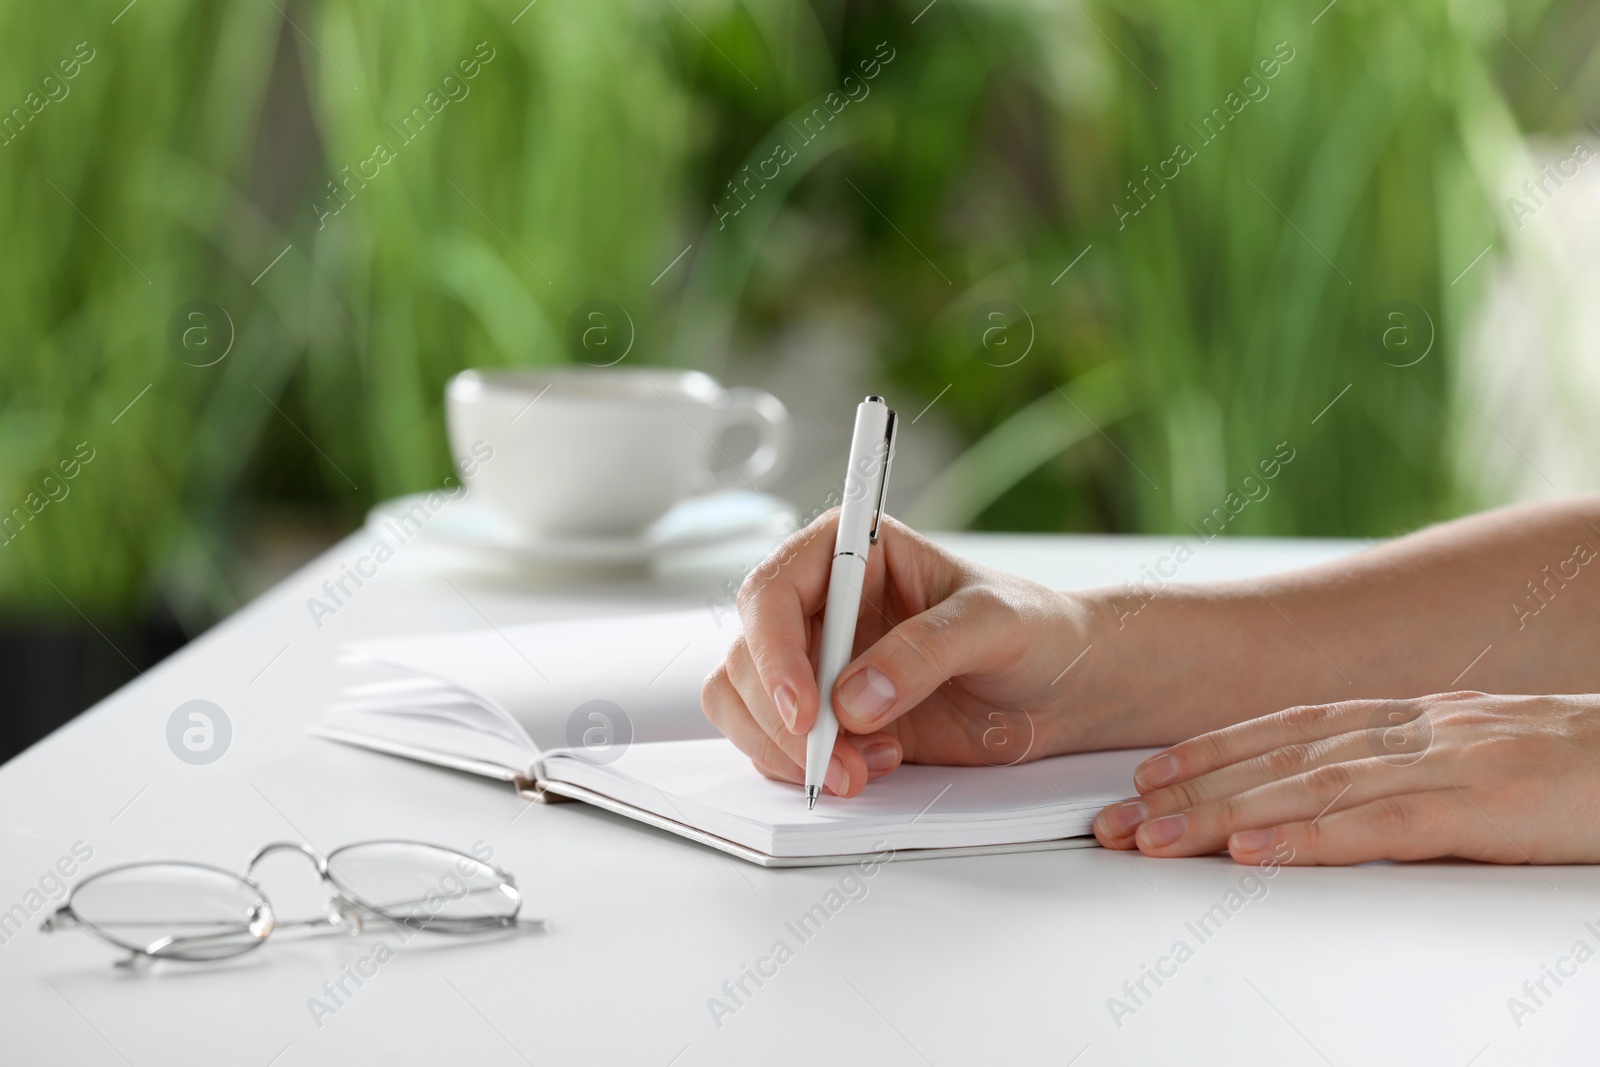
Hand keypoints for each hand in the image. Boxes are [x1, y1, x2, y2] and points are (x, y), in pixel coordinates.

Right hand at [700, 511, 1101, 797]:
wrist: (1064, 688)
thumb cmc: (1036, 631)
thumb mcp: (995, 625)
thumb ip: (926, 651)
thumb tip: (855, 697)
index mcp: (852, 552)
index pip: (772, 592)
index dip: (772, 651)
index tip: (805, 709)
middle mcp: (821, 605)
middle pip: (747, 657)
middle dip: (783, 720)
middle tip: (837, 762)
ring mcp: (818, 663)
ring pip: (745, 703)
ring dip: (787, 750)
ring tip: (861, 769)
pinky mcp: (828, 716)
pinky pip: (774, 743)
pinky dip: (806, 768)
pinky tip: (871, 766)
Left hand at [1092, 691, 1599, 864]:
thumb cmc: (1584, 767)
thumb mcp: (1481, 761)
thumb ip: (1411, 773)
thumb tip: (1338, 801)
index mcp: (1412, 719)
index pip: (1287, 730)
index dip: (1211, 750)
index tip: (1148, 775)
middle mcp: (1414, 730)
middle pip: (1276, 760)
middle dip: (1188, 790)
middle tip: (1117, 821)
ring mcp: (1445, 763)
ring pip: (1307, 789)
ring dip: (1221, 815)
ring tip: (1154, 839)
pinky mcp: (1481, 806)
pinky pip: (1378, 825)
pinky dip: (1307, 839)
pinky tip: (1253, 854)